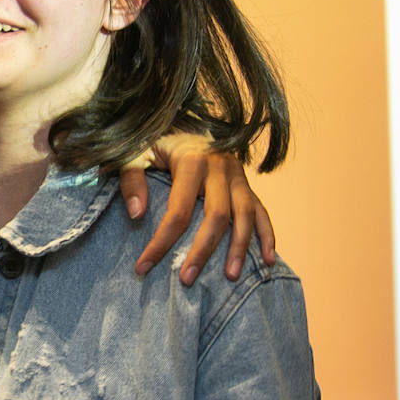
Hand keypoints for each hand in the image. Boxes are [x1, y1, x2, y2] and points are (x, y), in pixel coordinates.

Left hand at [121, 134, 274, 284]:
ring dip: (240, 248)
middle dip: (202, 251)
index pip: (178, 210)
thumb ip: (131, 179)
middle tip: (186, 280)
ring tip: (231, 277)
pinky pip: (262, 211)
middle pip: (217, 216)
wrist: (183, 120)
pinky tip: (267, 260)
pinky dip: (267, 236)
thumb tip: (136, 214)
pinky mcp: (247, 183)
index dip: (161, 241)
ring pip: (245, 216)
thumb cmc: (155, 140)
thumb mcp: (134, 152)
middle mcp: (220, 167)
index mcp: (192, 161)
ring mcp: (238, 176)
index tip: (143, 266)